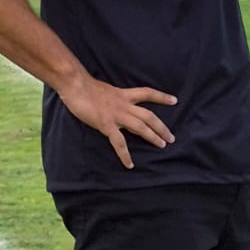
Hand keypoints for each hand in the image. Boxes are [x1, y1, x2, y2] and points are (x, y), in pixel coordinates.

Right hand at [62, 74, 177, 170]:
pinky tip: (129, 164)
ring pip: (140, 127)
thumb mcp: (105, 89)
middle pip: (148, 116)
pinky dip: (125, 155)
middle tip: (172, 137)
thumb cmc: (84, 86)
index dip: (161, 97)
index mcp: (123, 95)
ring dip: (153, 137)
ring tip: (162, 145)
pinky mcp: (106, 125)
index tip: (174, 101)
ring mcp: (116, 115)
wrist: (75, 85)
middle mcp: (124, 105)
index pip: (147, 93)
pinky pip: (119, 142)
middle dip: (161, 127)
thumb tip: (113, 102)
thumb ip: (113, 97)